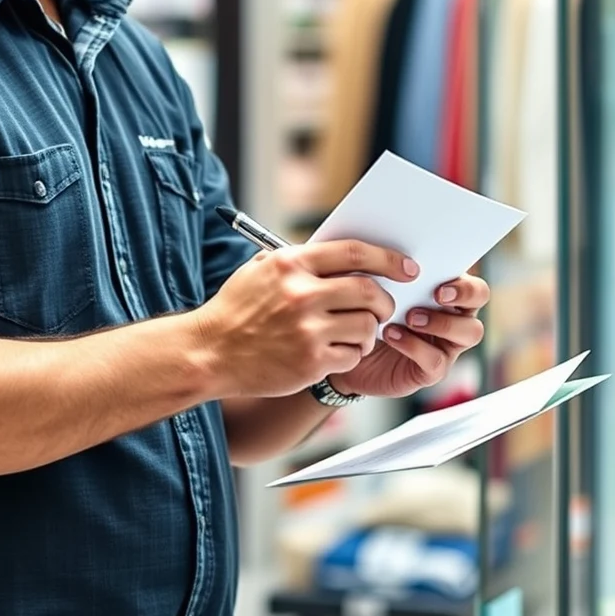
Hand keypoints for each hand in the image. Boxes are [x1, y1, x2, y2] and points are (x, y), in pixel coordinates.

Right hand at [195, 240, 416, 397]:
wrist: (208, 352)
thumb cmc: (235, 310)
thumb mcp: (259, 270)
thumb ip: (298, 261)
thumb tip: (341, 256)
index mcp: (291, 264)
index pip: (354, 253)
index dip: (387, 258)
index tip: (406, 267)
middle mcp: (301, 294)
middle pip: (369, 291)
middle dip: (385, 300)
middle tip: (384, 307)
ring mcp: (307, 330)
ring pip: (366, 326)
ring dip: (370, 331)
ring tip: (357, 333)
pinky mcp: (310, 362)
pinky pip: (353, 355)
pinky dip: (352, 354)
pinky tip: (337, 352)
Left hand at [327, 274, 488, 398]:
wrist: (347, 345)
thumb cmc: (364, 306)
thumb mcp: (372, 282)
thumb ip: (387, 264)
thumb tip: (389, 246)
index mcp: (444, 287)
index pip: (471, 277)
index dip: (464, 279)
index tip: (439, 279)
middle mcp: (453, 313)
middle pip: (480, 298)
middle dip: (464, 294)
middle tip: (437, 295)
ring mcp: (446, 343)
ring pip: (471, 332)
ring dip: (442, 322)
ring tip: (410, 317)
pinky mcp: (431, 369)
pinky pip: (436, 360)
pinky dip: (415, 346)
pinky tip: (392, 334)